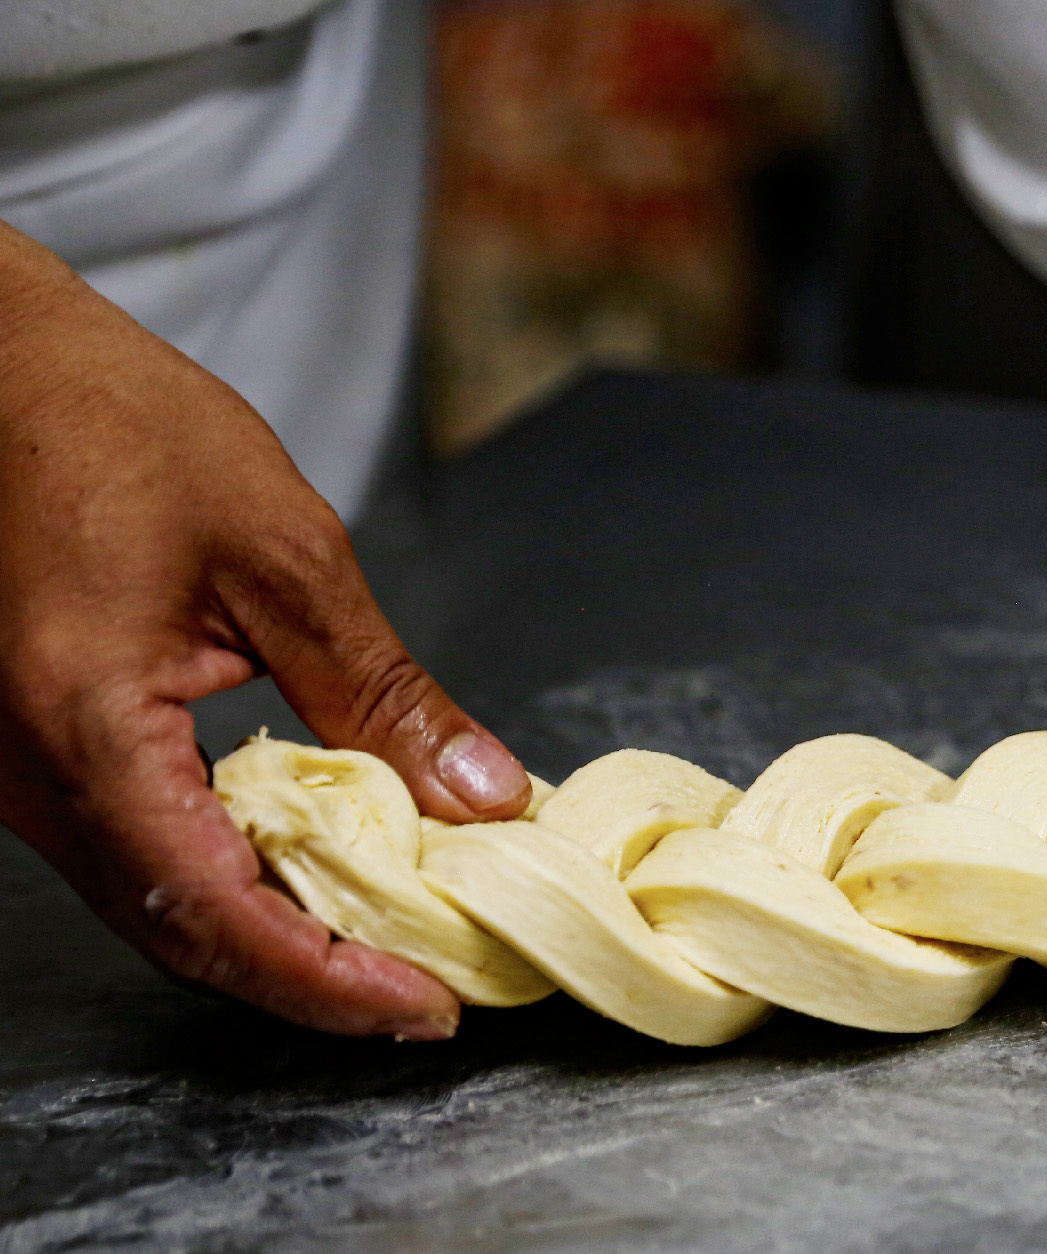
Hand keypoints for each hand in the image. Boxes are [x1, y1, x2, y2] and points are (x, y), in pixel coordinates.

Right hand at [0, 222, 530, 1036]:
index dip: (328, 979)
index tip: (426, 1007)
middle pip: (182, 932)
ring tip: (395, 941)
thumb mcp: (281, 552)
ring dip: (277, 934)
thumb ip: (380, 691)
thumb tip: (481, 796)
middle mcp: (29, 776)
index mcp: (82, 726)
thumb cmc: (114, 424)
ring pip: (157, 901)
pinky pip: (138, 847)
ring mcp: (19, 772)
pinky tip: (316, 866)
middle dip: (312, 977)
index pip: (214, 912)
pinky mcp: (34, 748)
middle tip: (429, 991)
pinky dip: (234, 876)